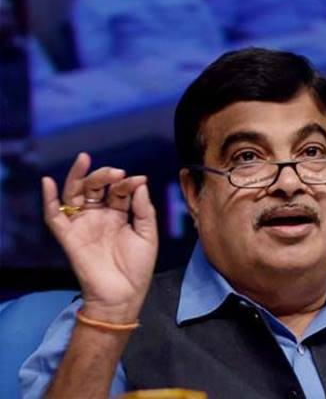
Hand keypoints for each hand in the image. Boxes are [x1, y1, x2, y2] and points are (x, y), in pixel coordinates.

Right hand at [42, 152, 157, 322]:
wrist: (124, 294)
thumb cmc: (138, 266)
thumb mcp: (148, 234)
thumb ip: (144, 208)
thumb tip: (139, 182)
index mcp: (119, 214)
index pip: (119, 190)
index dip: (127, 183)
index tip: (139, 180)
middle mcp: (99, 216)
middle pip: (95, 187)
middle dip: (104, 175)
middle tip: (116, 172)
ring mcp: (83, 225)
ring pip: (74, 194)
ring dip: (78, 177)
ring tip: (85, 160)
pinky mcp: (69, 237)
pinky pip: (54, 216)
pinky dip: (49, 199)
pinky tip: (48, 182)